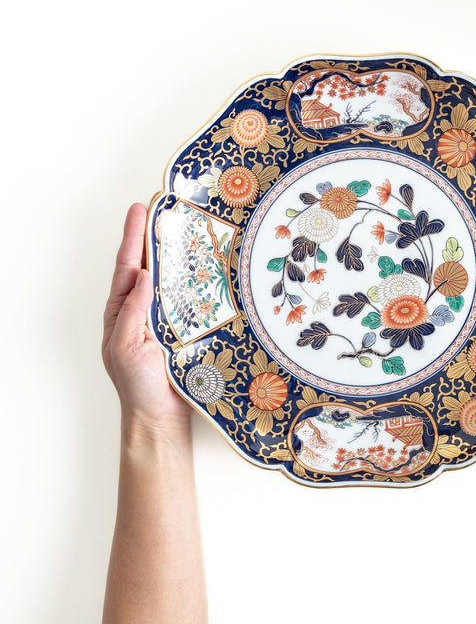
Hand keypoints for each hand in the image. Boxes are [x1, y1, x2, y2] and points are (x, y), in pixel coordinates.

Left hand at [102, 203, 190, 436]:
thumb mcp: (127, 345)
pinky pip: (192, 297)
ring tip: (187, 227)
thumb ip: (134, 310)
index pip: (128, 266)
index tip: (140, 209)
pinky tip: (206, 266)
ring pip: (172, 278)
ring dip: (179, 254)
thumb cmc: (137, 385)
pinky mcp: (187, 327)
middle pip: (150, 264)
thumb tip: (144, 274)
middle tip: (166, 207)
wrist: (161, 416)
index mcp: (122, 310)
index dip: (133, 237)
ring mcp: (166, 316)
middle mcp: (144, 308)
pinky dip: (196, 279)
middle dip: (156, 236)